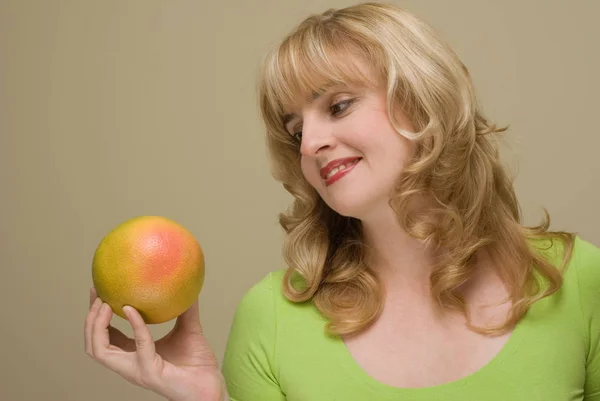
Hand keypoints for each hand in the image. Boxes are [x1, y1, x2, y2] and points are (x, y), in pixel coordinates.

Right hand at [84, 288, 226, 400]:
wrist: (211, 389)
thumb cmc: (199, 365)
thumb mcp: (189, 329)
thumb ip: (185, 309)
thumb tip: (186, 283)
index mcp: (133, 355)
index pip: (104, 337)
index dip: (96, 315)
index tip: (98, 291)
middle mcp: (130, 365)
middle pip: (93, 345)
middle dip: (90, 319)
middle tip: (98, 295)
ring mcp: (137, 371)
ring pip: (100, 351)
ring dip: (98, 326)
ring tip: (106, 304)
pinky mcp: (151, 372)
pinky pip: (138, 346)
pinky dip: (133, 326)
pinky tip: (132, 310)